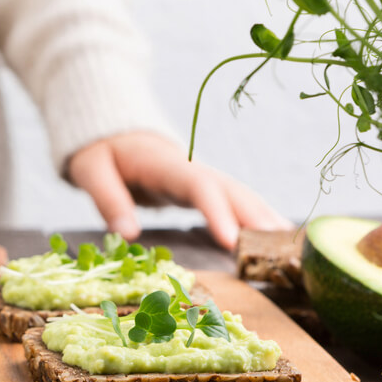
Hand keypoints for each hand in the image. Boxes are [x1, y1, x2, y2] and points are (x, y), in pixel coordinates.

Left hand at [67, 132, 291, 249]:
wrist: (110, 129)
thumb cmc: (98, 150)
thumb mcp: (90, 169)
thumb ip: (107, 198)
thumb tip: (127, 234)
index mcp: (166, 164)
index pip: (199, 187)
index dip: (218, 213)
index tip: (232, 242)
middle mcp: (192, 169)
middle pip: (233, 192)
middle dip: (258, 219)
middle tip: (280, 251)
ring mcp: (201, 178)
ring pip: (241, 197)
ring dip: (266, 221)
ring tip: (291, 251)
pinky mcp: (203, 188)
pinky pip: (235, 204)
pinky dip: (258, 220)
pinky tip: (276, 241)